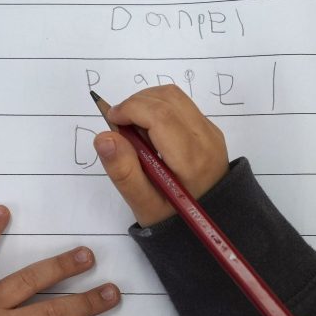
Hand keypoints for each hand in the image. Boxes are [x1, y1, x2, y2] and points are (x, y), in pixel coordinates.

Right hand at [95, 85, 229, 226]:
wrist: (211, 219)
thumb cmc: (174, 217)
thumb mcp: (144, 205)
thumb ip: (124, 172)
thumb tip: (105, 138)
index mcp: (191, 160)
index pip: (160, 116)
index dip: (131, 109)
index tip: (111, 120)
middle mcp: (206, 139)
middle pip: (168, 98)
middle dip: (135, 103)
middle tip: (119, 126)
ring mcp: (210, 132)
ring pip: (174, 97)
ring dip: (146, 102)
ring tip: (133, 129)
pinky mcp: (209, 129)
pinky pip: (181, 105)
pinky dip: (158, 108)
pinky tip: (150, 133)